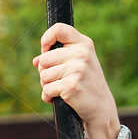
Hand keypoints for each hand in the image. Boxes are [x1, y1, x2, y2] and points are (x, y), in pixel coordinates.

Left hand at [32, 23, 119, 138]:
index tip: (45, 49)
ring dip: (47, 86)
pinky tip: (61, 99)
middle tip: (59, 80)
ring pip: (43, 75)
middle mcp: (82, 54)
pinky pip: (46, 90)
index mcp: (84, 44)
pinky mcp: (71, 85)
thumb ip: (58, 58)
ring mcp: (77, 69)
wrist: (101, 109)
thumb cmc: (87, 85)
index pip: (60, 29)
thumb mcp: (78, 65)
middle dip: (46, 72)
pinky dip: (49, 97)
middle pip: (44, 59)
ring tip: (62, 89)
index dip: (46, 38)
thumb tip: (36, 61)